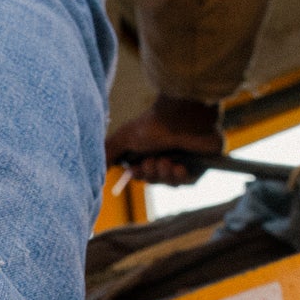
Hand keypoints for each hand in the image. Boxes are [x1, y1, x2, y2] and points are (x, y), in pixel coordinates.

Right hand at [106, 95, 225, 184]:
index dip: (138, 175)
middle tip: (152, 161)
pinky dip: (181, 177)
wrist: (182, 116)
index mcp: (150, 149)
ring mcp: (185, 159)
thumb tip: (98, 169)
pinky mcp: (201, 164)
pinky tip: (179, 166)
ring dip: (165, 175)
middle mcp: (167, 154)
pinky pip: (188, 182)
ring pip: (171, 183)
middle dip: (151, 174)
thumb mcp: (124, 139)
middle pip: (155, 179)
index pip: (142, 173)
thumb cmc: (153, 124)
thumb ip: (109, 153)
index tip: (135, 170)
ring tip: (166, 161)